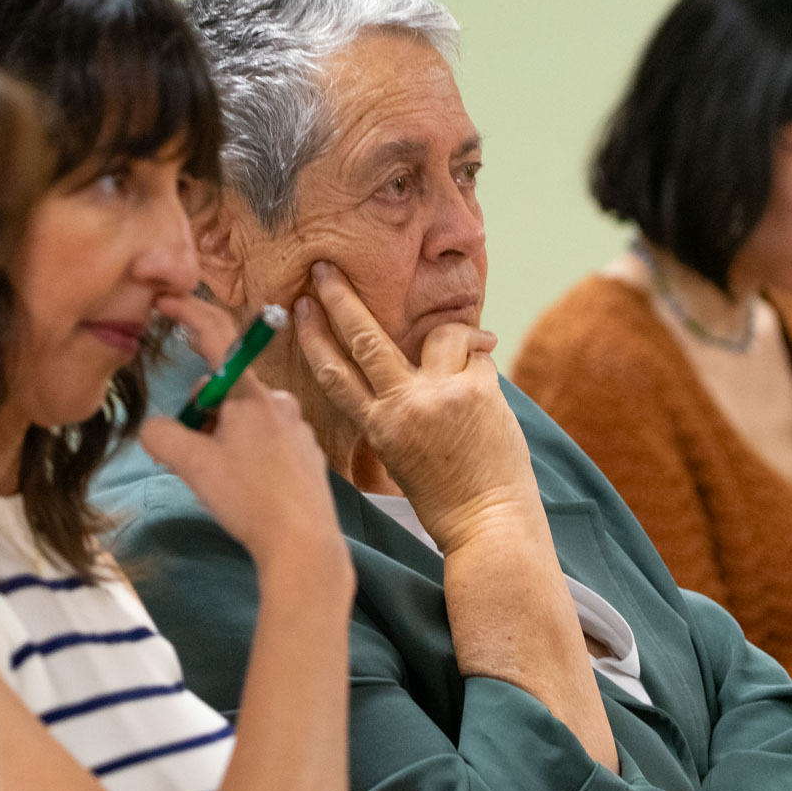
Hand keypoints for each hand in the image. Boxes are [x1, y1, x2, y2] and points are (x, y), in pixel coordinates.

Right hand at [140, 298, 346, 577]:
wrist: (304, 543)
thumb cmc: (250, 499)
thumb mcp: (193, 466)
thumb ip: (162, 437)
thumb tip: (152, 427)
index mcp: (251, 394)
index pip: (217, 335)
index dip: (188, 312)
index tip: (166, 301)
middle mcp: (280, 402)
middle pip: (226, 386)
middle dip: (202, 409)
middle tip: (192, 450)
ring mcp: (297, 428)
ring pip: (245, 415)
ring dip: (224, 433)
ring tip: (221, 476)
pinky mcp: (307, 455)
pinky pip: (266, 438)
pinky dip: (247, 451)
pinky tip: (248, 487)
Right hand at [294, 261, 530, 552]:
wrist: (490, 522)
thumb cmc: (445, 498)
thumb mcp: (400, 458)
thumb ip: (394, 413)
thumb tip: (402, 369)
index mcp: (378, 428)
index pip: (335, 375)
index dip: (315, 337)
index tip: (302, 307)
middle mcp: (404, 406)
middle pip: (364, 339)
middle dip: (342, 298)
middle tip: (327, 268)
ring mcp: (442, 394)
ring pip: (439, 334)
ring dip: (452, 338)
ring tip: (464, 354)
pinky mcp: (480, 389)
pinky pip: (479, 353)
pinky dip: (483, 361)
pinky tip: (487, 389)